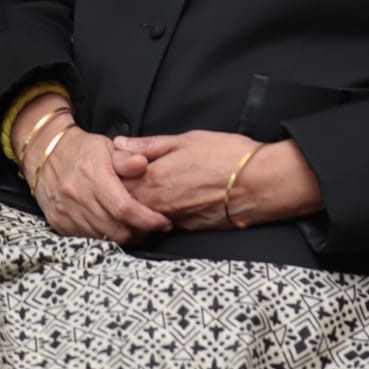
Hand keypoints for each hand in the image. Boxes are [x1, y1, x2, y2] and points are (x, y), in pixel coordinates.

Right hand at [19, 112, 172, 244]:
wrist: (45, 155)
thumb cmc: (84, 150)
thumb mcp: (107, 146)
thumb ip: (127, 157)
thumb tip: (143, 164)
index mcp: (94, 176)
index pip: (125, 207)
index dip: (147, 219)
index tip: (164, 222)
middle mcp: (78, 197)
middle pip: (116, 229)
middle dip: (140, 232)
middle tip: (153, 225)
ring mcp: (67, 213)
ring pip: (103, 239)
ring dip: (124, 237)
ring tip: (137, 227)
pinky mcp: (59, 224)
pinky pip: (87, 240)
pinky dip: (104, 237)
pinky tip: (114, 227)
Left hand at [114, 130, 322, 230]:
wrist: (259, 184)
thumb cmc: (226, 155)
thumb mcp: (187, 139)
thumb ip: (150, 144)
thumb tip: (119, 143)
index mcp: (154, 177)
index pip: (117, 183)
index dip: (111, 177)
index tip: (109, 171)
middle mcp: (159, 203)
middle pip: (126, 205)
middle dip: (119, 197)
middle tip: (116, 187)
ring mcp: (173, 220)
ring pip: (143, 218)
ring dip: (137, 210)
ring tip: (140, 197)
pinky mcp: (188, 230)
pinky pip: (163, 226)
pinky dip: (157, 219)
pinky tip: (165, 207)